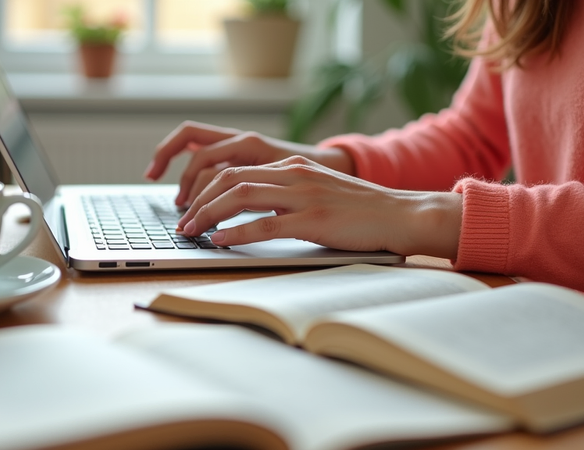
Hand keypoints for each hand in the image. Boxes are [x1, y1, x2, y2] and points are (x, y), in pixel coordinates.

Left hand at [177, 156, 462, 258]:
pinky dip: (236, 234)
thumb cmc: (360, 211)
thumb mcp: (317, 193)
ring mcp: (304, 195)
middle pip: (230, 178)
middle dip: (198, 200)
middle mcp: (294, 174)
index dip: (204, 187)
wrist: (402, 214)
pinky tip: (219, 241)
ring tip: (191, 231)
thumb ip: (285, 195)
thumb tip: (250, 213)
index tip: (189, 206)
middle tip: (182, 222)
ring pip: (241, 196)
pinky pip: (265, 225)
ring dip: (208, 214)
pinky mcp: (314, 220)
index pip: (234, 168)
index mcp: (292, 166)